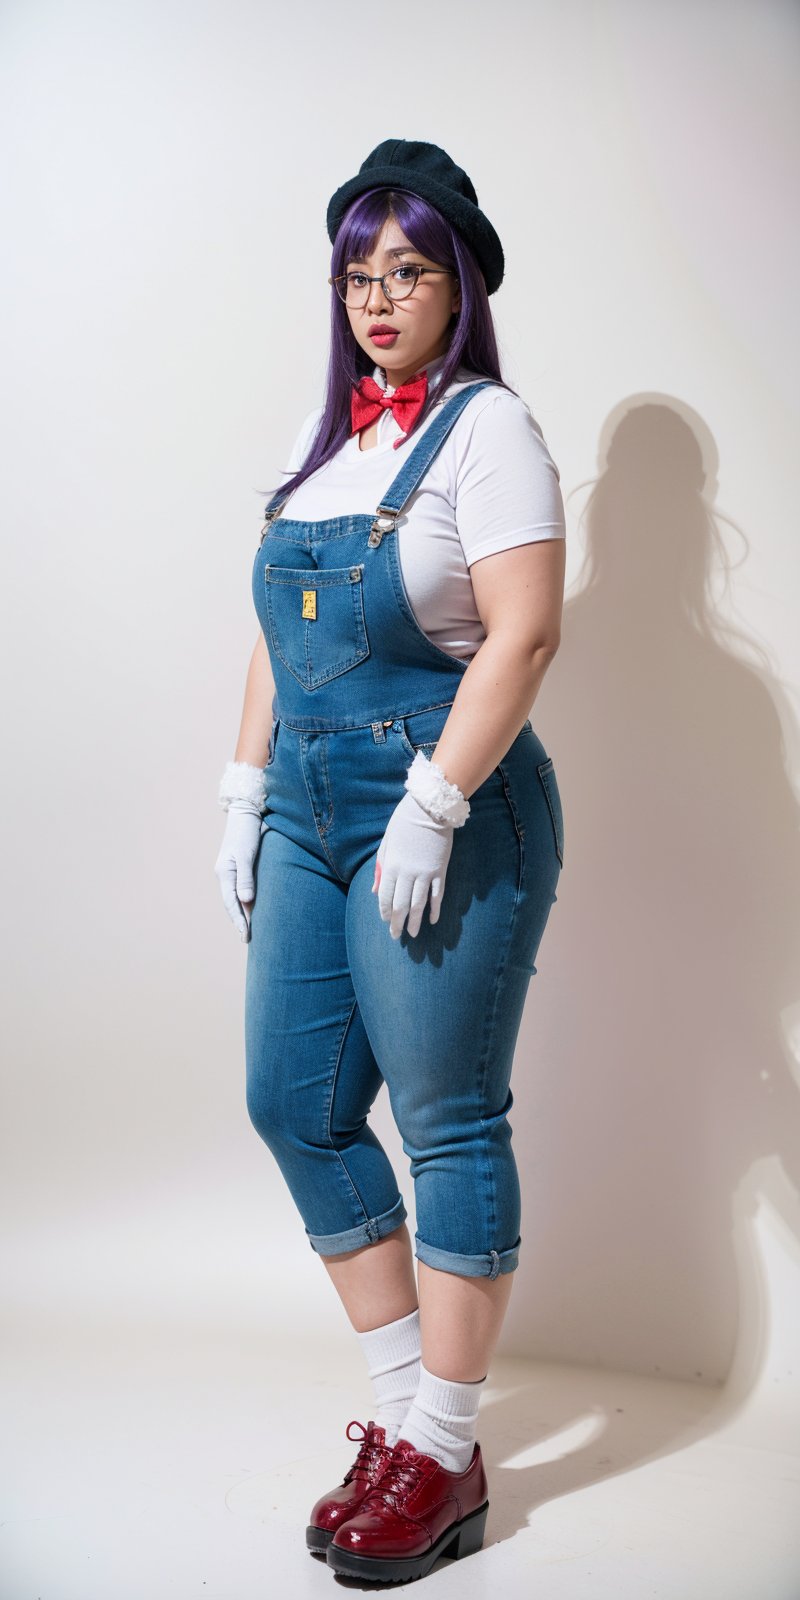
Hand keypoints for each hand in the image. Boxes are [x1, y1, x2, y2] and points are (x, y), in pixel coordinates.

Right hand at [215, 802, 263, 941]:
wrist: (247, 814)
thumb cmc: (247, 833)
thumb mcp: (246, 855)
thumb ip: (245, 878)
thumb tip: (246, 901)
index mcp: (224, 873)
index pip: (231, 903)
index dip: (238, 920)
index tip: (246, 935)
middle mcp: (226, 875)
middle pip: (232, 903)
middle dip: (239, 921)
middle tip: (248, 939)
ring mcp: (232, 871)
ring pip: (236, 898)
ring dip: (242, 913)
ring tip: (250, 929)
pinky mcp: (241, 868)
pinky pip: (242, 889)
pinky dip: (247, 902)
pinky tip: (253, 908)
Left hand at [372, 789, 453, 938]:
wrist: (430, 809)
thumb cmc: (404, 822)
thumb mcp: (387, 843)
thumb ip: (380, 867)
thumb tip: (375, 891)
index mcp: (391, 865)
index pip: (386, 896)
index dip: (386, 912)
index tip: (387, 922)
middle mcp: (407, 873)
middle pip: (401, 905)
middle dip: (397, 923)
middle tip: (397, 936)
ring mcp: (425, 873)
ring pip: (418, 904)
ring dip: (415, 921)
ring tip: (412, 934)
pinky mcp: (440, 870)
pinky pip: (437, 895)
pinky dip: (435, 909)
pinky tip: (433, 920)